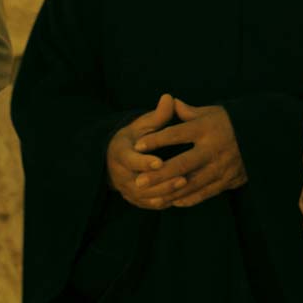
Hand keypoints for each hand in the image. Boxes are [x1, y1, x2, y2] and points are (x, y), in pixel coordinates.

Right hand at [107, 94, 187, 208]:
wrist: (116, 160)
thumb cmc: (134, 138)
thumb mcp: (142, 125)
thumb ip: (157, 116)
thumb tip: (169, 98)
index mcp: (119, 154)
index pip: (130, 161)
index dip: (144, 162)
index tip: (159, 162)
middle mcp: (121, 175)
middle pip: (141, 183)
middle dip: (162, 181)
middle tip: (183, 177)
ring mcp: (128, 190)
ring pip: (147, 196)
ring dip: (167, 192)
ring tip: (187, 185)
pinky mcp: (136, 200)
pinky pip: (152, 204)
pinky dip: (167, 201)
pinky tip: (184, 195)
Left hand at [132, 99, 247, 208]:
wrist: (262, 139)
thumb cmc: (228, 123)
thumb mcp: (211, 112)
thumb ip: (188, 111)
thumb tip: (168, 100)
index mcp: (206, 128)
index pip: (177, 134)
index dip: (156, 140)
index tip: (137, 146)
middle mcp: (213, 148)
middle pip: (182, 163)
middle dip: (159, 174)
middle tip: (138, 181)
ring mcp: (221, 167)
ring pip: (192, 183)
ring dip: (170, 192)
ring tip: (150, 197)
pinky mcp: (228, 181)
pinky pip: (205, 193)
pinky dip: (188, 199)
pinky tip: (172, 202)